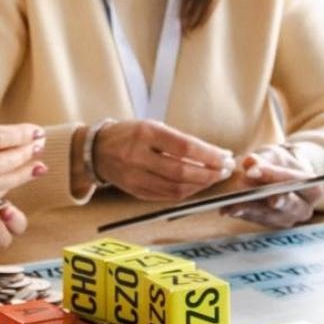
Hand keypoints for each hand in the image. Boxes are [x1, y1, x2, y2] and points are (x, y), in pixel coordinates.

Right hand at [93, 119, 234, 200]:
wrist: (97, 150)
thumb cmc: (130, 135)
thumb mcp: (152, 127)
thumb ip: (179, 140)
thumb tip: (213, 154)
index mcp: (145, 134)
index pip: (184, 147)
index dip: (209, 155)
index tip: (225, 156)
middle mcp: (138, 156)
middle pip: (181, 171)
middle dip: (209, 173)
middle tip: (225, 170)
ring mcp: (135, 177)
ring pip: (176, 188)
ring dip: (201, 185)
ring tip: (215, 178)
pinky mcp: (135, 191)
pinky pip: (167, 196)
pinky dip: (187, 192)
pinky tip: (198, 186)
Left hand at [220, 144, 322, 227]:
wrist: (279, 173)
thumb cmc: (280, 162)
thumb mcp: (274, 155)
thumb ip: (264, 158)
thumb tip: (250, 163)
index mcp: (313, 191)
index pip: (296, 183)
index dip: (274, 176)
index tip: (252, 170)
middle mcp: (303, 210)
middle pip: (284, 204)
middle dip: (261, 197)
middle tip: (242, 192)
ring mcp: (286, 220)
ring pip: (266, 215)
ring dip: (246, 207)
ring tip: (228, 202)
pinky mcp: (269, 224)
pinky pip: (254, 219)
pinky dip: (239, 212)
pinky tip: (225, 208)